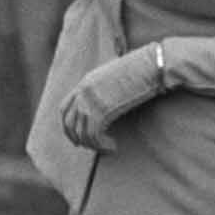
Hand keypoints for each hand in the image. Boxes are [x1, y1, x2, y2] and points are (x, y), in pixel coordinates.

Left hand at [57, 44, 174, 151]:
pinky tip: (112, 147)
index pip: (64, 108)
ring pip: (82, 132)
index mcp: (84, 82)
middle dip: (77, 138)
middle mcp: (83, 91)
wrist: (149, 66)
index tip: (76, 137)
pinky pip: (94, 134)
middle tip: (90, 147)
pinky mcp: (102, 109)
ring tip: (106, 148)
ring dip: (93, 144)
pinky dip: (102, 145)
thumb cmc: (139, 71)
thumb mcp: (114, 78)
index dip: (68, 125)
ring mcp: (91, 100)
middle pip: (69, 122)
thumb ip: (103, 90)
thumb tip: (105, 106)